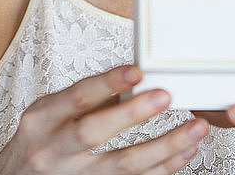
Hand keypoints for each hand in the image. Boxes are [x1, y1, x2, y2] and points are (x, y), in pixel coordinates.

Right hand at [0, 64, 208, 174]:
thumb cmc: (39, 138)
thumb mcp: (51, 111)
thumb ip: (89, 96)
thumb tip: (133, 76)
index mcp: (43, 119)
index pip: (77, 97)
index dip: (108, 82)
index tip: (137, 70)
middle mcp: (54, 150)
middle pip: (96, 132)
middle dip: (134, 114)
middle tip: (167, 96)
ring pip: (122, 166)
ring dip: (164, 147)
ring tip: (195, 128)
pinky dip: (163, 169)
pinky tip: (185, 153)